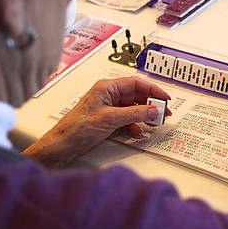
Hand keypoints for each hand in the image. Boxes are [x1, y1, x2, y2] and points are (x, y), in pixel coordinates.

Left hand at [23, 77, 170, 167]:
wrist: (63, 145)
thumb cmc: (76, 128)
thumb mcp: (110, 119)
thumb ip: (134, 113)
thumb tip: (152, 109)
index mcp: (107, 87)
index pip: (135, 83)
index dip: (152, 90)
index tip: (164, 98)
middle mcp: (108, 95)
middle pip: (136, 95)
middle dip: (150, 104)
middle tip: (162, 112)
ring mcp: (108, 107)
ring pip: (132, 108)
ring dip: (143, 115)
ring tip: (153, 122)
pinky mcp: (107, 119)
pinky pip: (126, 118)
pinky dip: (134, 124)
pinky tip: (137, 130)